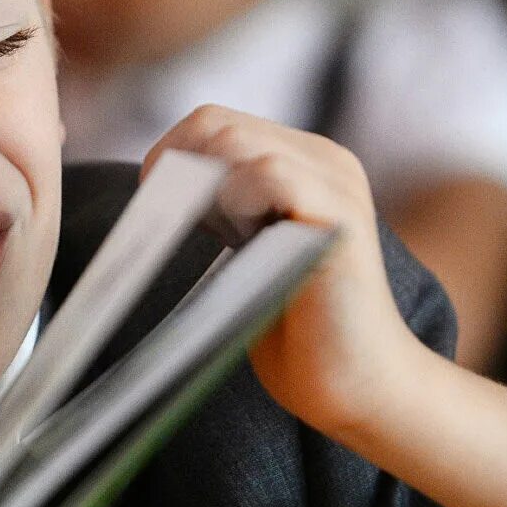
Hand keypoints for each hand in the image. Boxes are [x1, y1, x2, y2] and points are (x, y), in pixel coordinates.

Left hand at [145, 105, 422, 436]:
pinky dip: (233, 197)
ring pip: (237, 140)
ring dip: (199, 185)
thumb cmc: (296, 329)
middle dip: (172, 167)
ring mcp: (336, 184)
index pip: (215, 120)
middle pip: (217, 123)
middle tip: (162, 220)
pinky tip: (231, 236)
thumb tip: (162, 182)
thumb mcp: (250, 249)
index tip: (150, 201)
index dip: (170, 152)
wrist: (356, 386)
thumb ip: (223, 206)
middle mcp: (324, 160)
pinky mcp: (341, 216)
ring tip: (202, 234)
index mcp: (302, 161)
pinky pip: (272, 175)